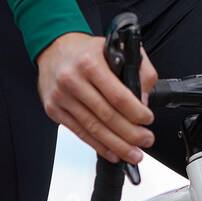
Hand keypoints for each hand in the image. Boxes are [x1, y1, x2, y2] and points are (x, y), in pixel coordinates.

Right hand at [35, 31, 158, 163]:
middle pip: (106, 116)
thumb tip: (144, 100)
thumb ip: (139, 69)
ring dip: (116, 145)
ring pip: (93, 128)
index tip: (147, 120)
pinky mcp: (54, 110)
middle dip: (130, 133)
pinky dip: (98, 145)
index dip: (135, 112)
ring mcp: (62, 97)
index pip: (117, 95)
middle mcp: (73, 80)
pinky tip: (112, 152)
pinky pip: (80, 132)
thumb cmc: (85, 50)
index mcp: (90, 63)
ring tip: (133, 153)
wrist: (54, 49)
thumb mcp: (116, 47)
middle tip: (146, 141)